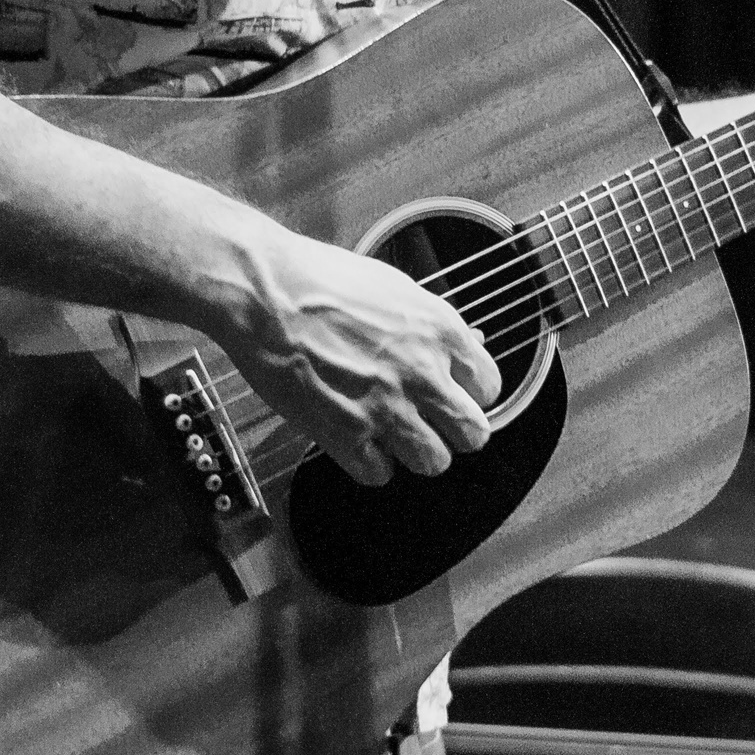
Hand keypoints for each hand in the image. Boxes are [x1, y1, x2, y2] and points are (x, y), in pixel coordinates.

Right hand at [217, 228, 501, 485]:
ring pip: (434, 462)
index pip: (490, 387)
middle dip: (455, 431)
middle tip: (432, 422)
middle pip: (474, 434)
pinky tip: (355, 438)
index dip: (470, 393)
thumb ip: (434, 326)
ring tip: (392, 432)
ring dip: (414, 451)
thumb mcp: (395, 288)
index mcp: (441, 331)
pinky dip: (368, 462)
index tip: (452, 392)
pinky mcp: (345, 433)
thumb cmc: (321, 280)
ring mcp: (385, 407)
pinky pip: (378, 474)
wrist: (264, 292)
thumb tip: (470, 342)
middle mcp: (422, 373)